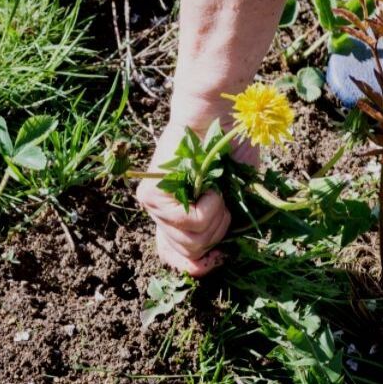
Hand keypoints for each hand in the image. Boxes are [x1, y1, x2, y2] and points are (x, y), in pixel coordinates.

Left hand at [136, 117, 256, 276]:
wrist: (217, 116)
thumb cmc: (229, 152)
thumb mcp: (230, 197)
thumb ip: (218, 227)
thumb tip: (210, 262)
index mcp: (175, 217)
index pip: (174, 259)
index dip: (198, 267)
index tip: (220, 257)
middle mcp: (159, 215)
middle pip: (190, 254)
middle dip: (217, 233)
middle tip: (222, 202)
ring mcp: (152, 206)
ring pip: (191, 241)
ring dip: (216, 217)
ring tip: (215, 188)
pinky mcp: (152, 196)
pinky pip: (190, 222)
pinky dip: (210, 206)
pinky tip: (208, 184)